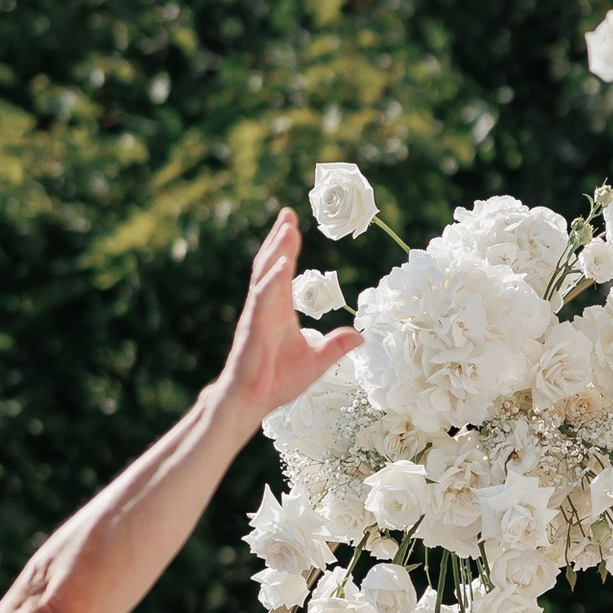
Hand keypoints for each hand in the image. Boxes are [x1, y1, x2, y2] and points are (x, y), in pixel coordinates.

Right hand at [214, 210, 361, 431]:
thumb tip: (359, 336)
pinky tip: (279, 267)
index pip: (284, 270)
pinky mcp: (252, 327)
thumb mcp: (317, 361)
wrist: (253, 399)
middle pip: (271, 263)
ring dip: (275, 251)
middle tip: (288, 213)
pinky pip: (261, 299)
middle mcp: (266, 306)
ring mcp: (257, 314)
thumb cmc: (277, 380)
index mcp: (279, 309)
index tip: (294, 224)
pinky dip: (271, 282)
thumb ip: (336, 346)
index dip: (288, 247)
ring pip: (265, 275)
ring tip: (286, 229)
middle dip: (279, 238)